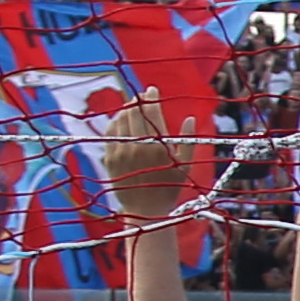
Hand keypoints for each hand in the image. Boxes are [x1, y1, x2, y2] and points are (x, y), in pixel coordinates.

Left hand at [102, 102, 192, 226]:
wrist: (145, 210)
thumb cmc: (169, 188)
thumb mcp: (185, 165)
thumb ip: (188, 140)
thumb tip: (190, 118)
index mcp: (157, 146)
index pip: (152, 112)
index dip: (152, 97)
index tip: (152, 89)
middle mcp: (137, 146)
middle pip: (133, 112)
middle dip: (138, 101)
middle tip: (141, 96)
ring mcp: (120, 152)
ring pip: (120, 120)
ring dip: (125, 110)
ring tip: (130, 107)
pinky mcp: (109, 158)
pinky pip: (109, 133)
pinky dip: (114, 123)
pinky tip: (119, 121)